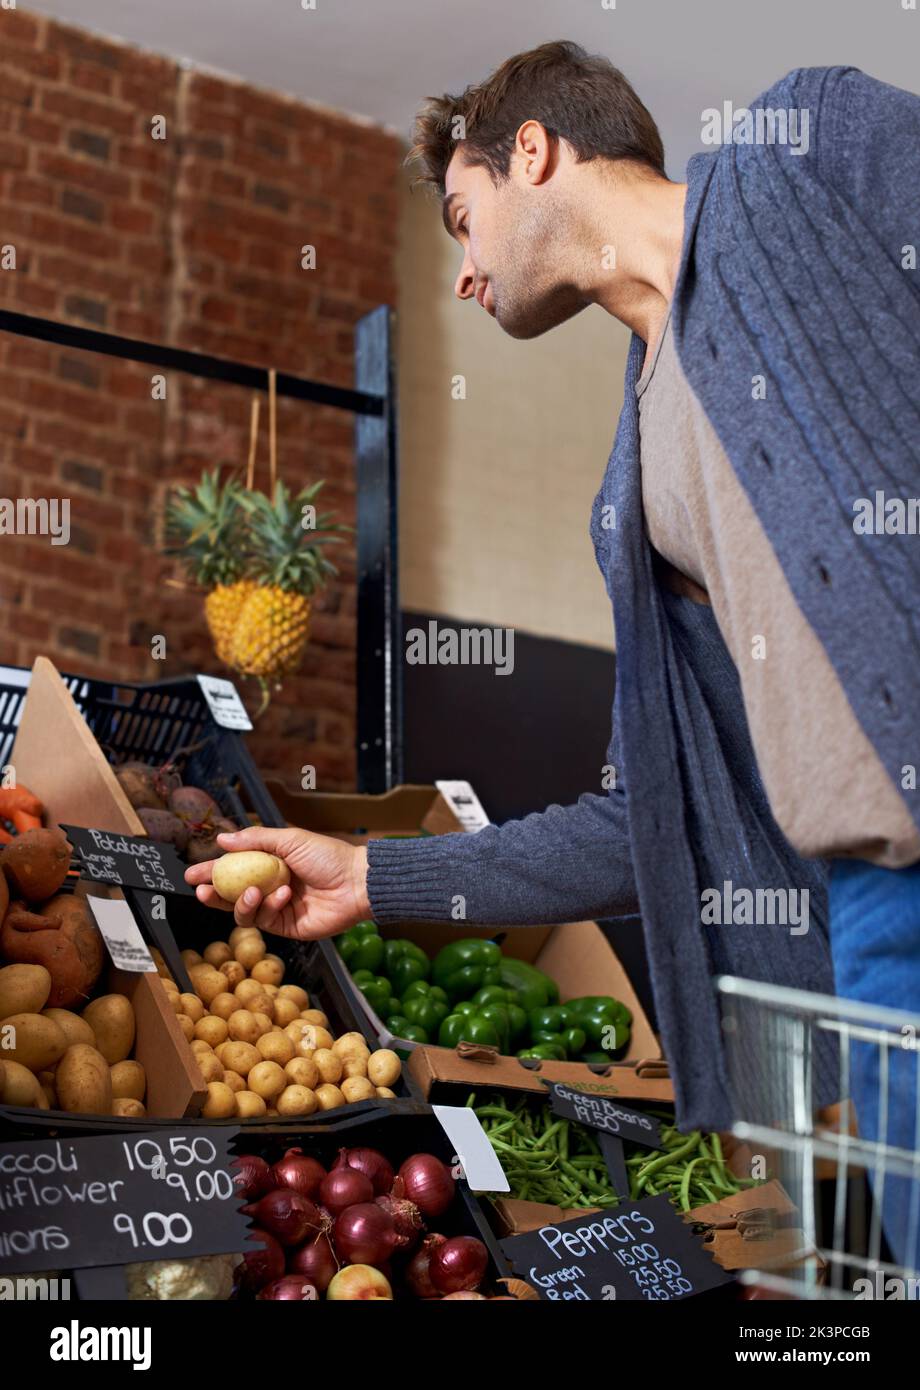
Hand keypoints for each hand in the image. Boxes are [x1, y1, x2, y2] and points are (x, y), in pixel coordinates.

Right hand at [184, 825, 369, 940]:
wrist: (357, 882)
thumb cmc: (328, 856)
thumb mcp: (289, 840)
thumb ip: (255, 840)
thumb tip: (222, 839)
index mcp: (269, 864)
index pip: (232, 869)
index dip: (211, 872)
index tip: (191, 874)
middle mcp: (269, 887)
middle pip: (231, 895)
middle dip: (214, 894)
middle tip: (202, 890)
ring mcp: (277, 908)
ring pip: (243, 912)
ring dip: (241, 902)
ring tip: (252, 890)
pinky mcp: (287, 927)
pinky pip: (265, 921)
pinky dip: (269, 907)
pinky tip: (282, 895)